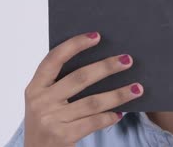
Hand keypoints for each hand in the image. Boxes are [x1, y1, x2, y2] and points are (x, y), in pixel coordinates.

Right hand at [23, 31, 143, 146]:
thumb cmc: (47, 123)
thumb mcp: (45, 102)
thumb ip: (62, 84)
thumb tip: (101, 64)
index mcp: (35, 87)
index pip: (54, 59)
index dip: (75, 45)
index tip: (96, 36)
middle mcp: (40, 102)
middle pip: (79, 77)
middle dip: (106, 67)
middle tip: (127, 60)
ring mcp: (51, 120)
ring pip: (92, 102)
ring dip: (118, 94)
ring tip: (137, 88)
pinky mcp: (62, 136)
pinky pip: (94, 122)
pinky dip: (109, 116)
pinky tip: (120, 113)